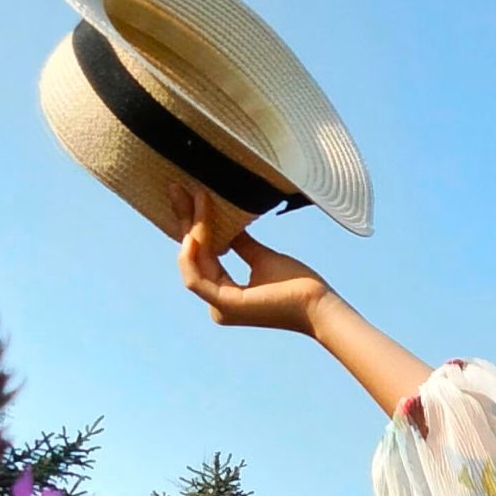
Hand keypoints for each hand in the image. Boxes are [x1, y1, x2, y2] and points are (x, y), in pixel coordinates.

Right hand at [173, 182, 333, 334]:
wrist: (318, 304)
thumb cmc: (298, 286)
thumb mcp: (262, 257)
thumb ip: (240, 243)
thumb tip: (226, 221)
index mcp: (224, 294)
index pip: (202, 254)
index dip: (195, 224)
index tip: (192, 194)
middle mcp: (216, 303)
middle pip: (193, 256)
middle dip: (186, 220)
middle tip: (177, 188)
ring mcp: (219, 306)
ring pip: (194, 263)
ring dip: (193, 230)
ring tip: (197, 200)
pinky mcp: (225, 305)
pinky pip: (197, 279)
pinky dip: (192, 256)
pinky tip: (194, 234)